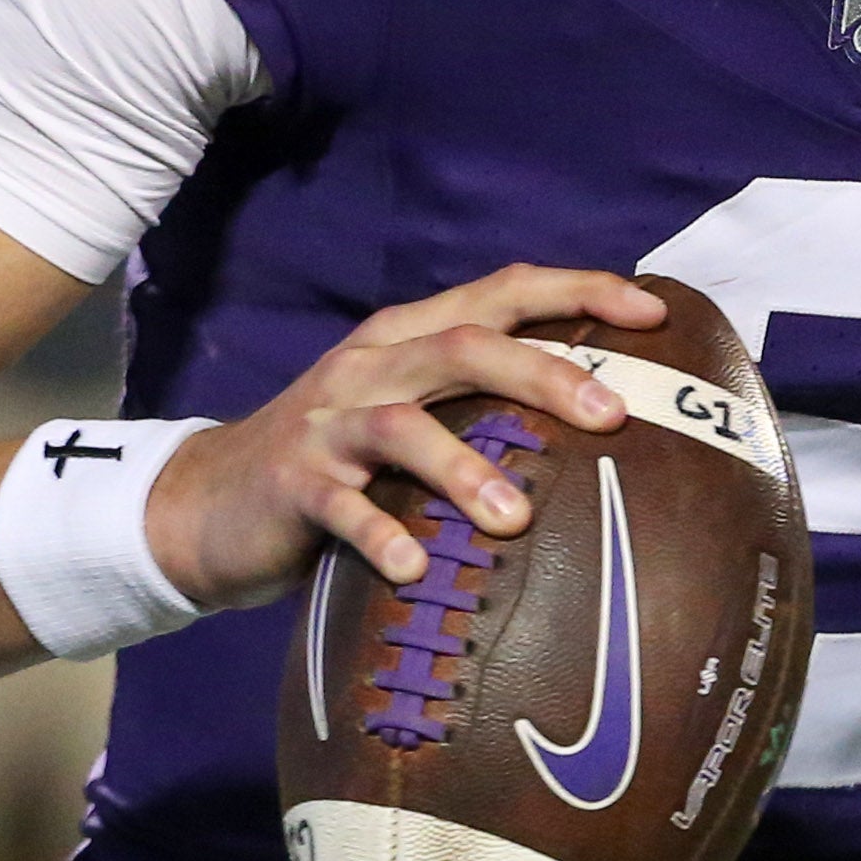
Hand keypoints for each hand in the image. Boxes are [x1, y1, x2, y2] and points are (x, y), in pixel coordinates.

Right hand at [146, 266, 663, 613]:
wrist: (208, 505)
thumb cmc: (341, 465)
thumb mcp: (408, 416)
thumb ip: (481, 408)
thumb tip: (604, 427)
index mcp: (410, 337)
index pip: (503, 291)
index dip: (579, 292)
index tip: (652, 317)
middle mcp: (372, 363)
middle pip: (466, 344)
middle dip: (544, 373)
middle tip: (611, 416)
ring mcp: (327, 421)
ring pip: (404, 424)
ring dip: (464, 468)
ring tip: (515, 519)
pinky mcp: (290, 482)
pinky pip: (339, 506)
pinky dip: (379, 535)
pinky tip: (415, 569)